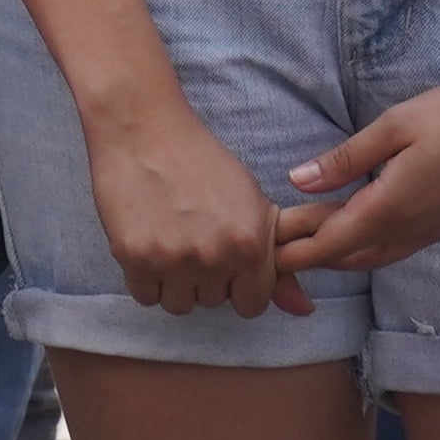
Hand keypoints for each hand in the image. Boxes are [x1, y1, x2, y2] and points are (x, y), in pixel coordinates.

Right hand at [84, 90, 313, 317]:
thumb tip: (305, 311)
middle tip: (190, 236)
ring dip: (173, 281)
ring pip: (178, 304)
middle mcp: (215, 257)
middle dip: (204, 277)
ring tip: (167, 240)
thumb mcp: (250, 202)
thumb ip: (275, 261)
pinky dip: (144, 277)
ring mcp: (173, 259)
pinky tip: (146, 242)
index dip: (238, 283)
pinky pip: (145, 296)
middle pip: (213, 302)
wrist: (143, 128)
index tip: (224, 260)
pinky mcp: (134, 257)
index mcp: (249, 244)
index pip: (252, 304)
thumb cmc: (200, 160)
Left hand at [270, 67, 439, 276]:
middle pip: (350, 256)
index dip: (297, 251)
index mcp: (393, 206)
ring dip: (339, 252)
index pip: (333, 243)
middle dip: (311, 254)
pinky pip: (396, 246)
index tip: (265, 254)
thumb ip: (346, 158)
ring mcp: (433, 230)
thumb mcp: (395, 126)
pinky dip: (366, 245)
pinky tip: (355, 227)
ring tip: (306, 237)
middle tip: (276, 246)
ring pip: (374, 255)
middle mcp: (412, 229)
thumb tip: (298, 180)